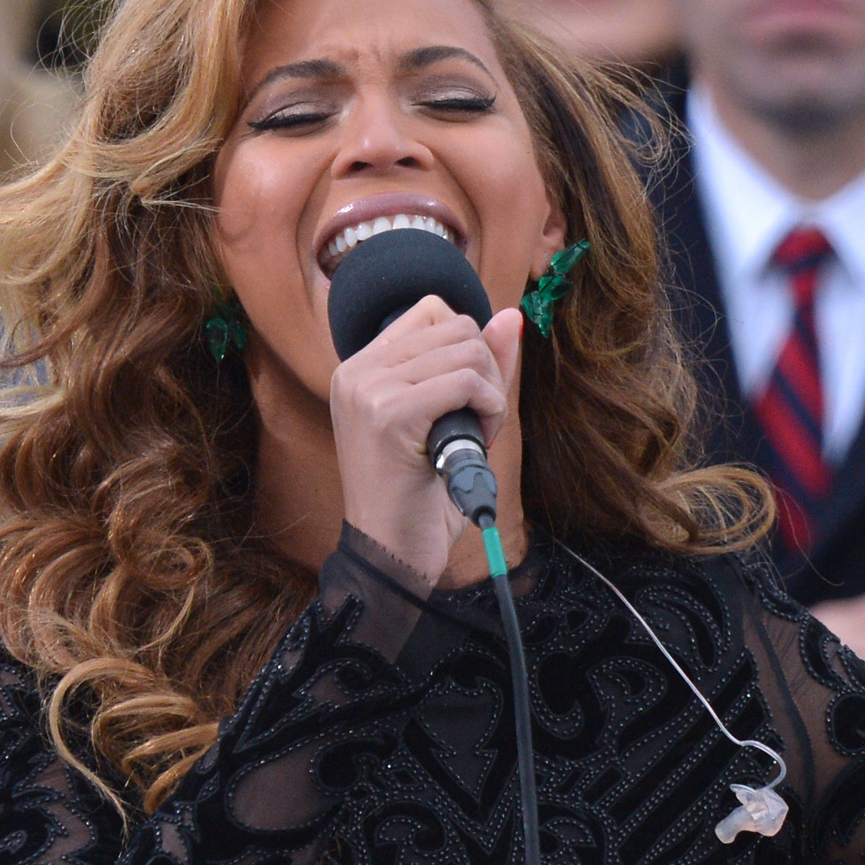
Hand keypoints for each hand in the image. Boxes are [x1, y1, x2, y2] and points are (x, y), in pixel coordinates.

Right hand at [331, 297, 522, 589]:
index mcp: (359, 368)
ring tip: (478, 431)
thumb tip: (509, 316)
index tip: (468, 393)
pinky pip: (467, 381)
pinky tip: (480, 439)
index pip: (430, 310)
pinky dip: (490, 408)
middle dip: (485, 367)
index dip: (467, 346)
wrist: (391, 554)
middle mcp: (355, 371)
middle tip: (479, 416)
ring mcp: (368, 390)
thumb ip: (477, 365)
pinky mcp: (389, 414)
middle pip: (454, 324)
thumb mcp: (450, 419)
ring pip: (465, 349)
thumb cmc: (419, 495)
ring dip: (490, 391)